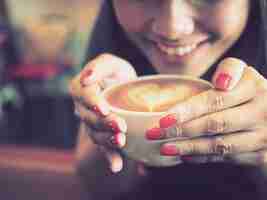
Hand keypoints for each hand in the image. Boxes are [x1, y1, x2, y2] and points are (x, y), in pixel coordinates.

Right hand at [69, 53, 137, 172]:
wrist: (124, 88)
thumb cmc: (117, 73)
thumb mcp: (111, 63)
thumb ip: (100, 66)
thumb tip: (87, 78)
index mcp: (81, 88)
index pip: (84, 95)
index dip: (93, 103)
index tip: (105, 109)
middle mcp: (82, 108)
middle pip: (90, 117)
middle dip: (104, 123)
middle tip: (120, 126)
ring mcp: (90, 123)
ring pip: (95, 133)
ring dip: (107, 140)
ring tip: (121, 142)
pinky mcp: (101, 134)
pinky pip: (103, 147)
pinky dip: (109, 157)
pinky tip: (116, 166)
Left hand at [145, 57, 266, 165]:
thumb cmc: (249, 92)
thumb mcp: (243, 75)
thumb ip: (229, 70)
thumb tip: (220, 82)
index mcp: (254, 87)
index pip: (215, 100)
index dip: (187, 110)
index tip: (163, 119)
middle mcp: (262, 111)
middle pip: (214, 124)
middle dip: (180, 130)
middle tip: (153, 133)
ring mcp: (263, 136)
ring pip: (219, 145)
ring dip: (188, 147)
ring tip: (164, 148)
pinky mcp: (261, 155)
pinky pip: (226, 158)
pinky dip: (203, 157)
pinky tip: (184, 155)